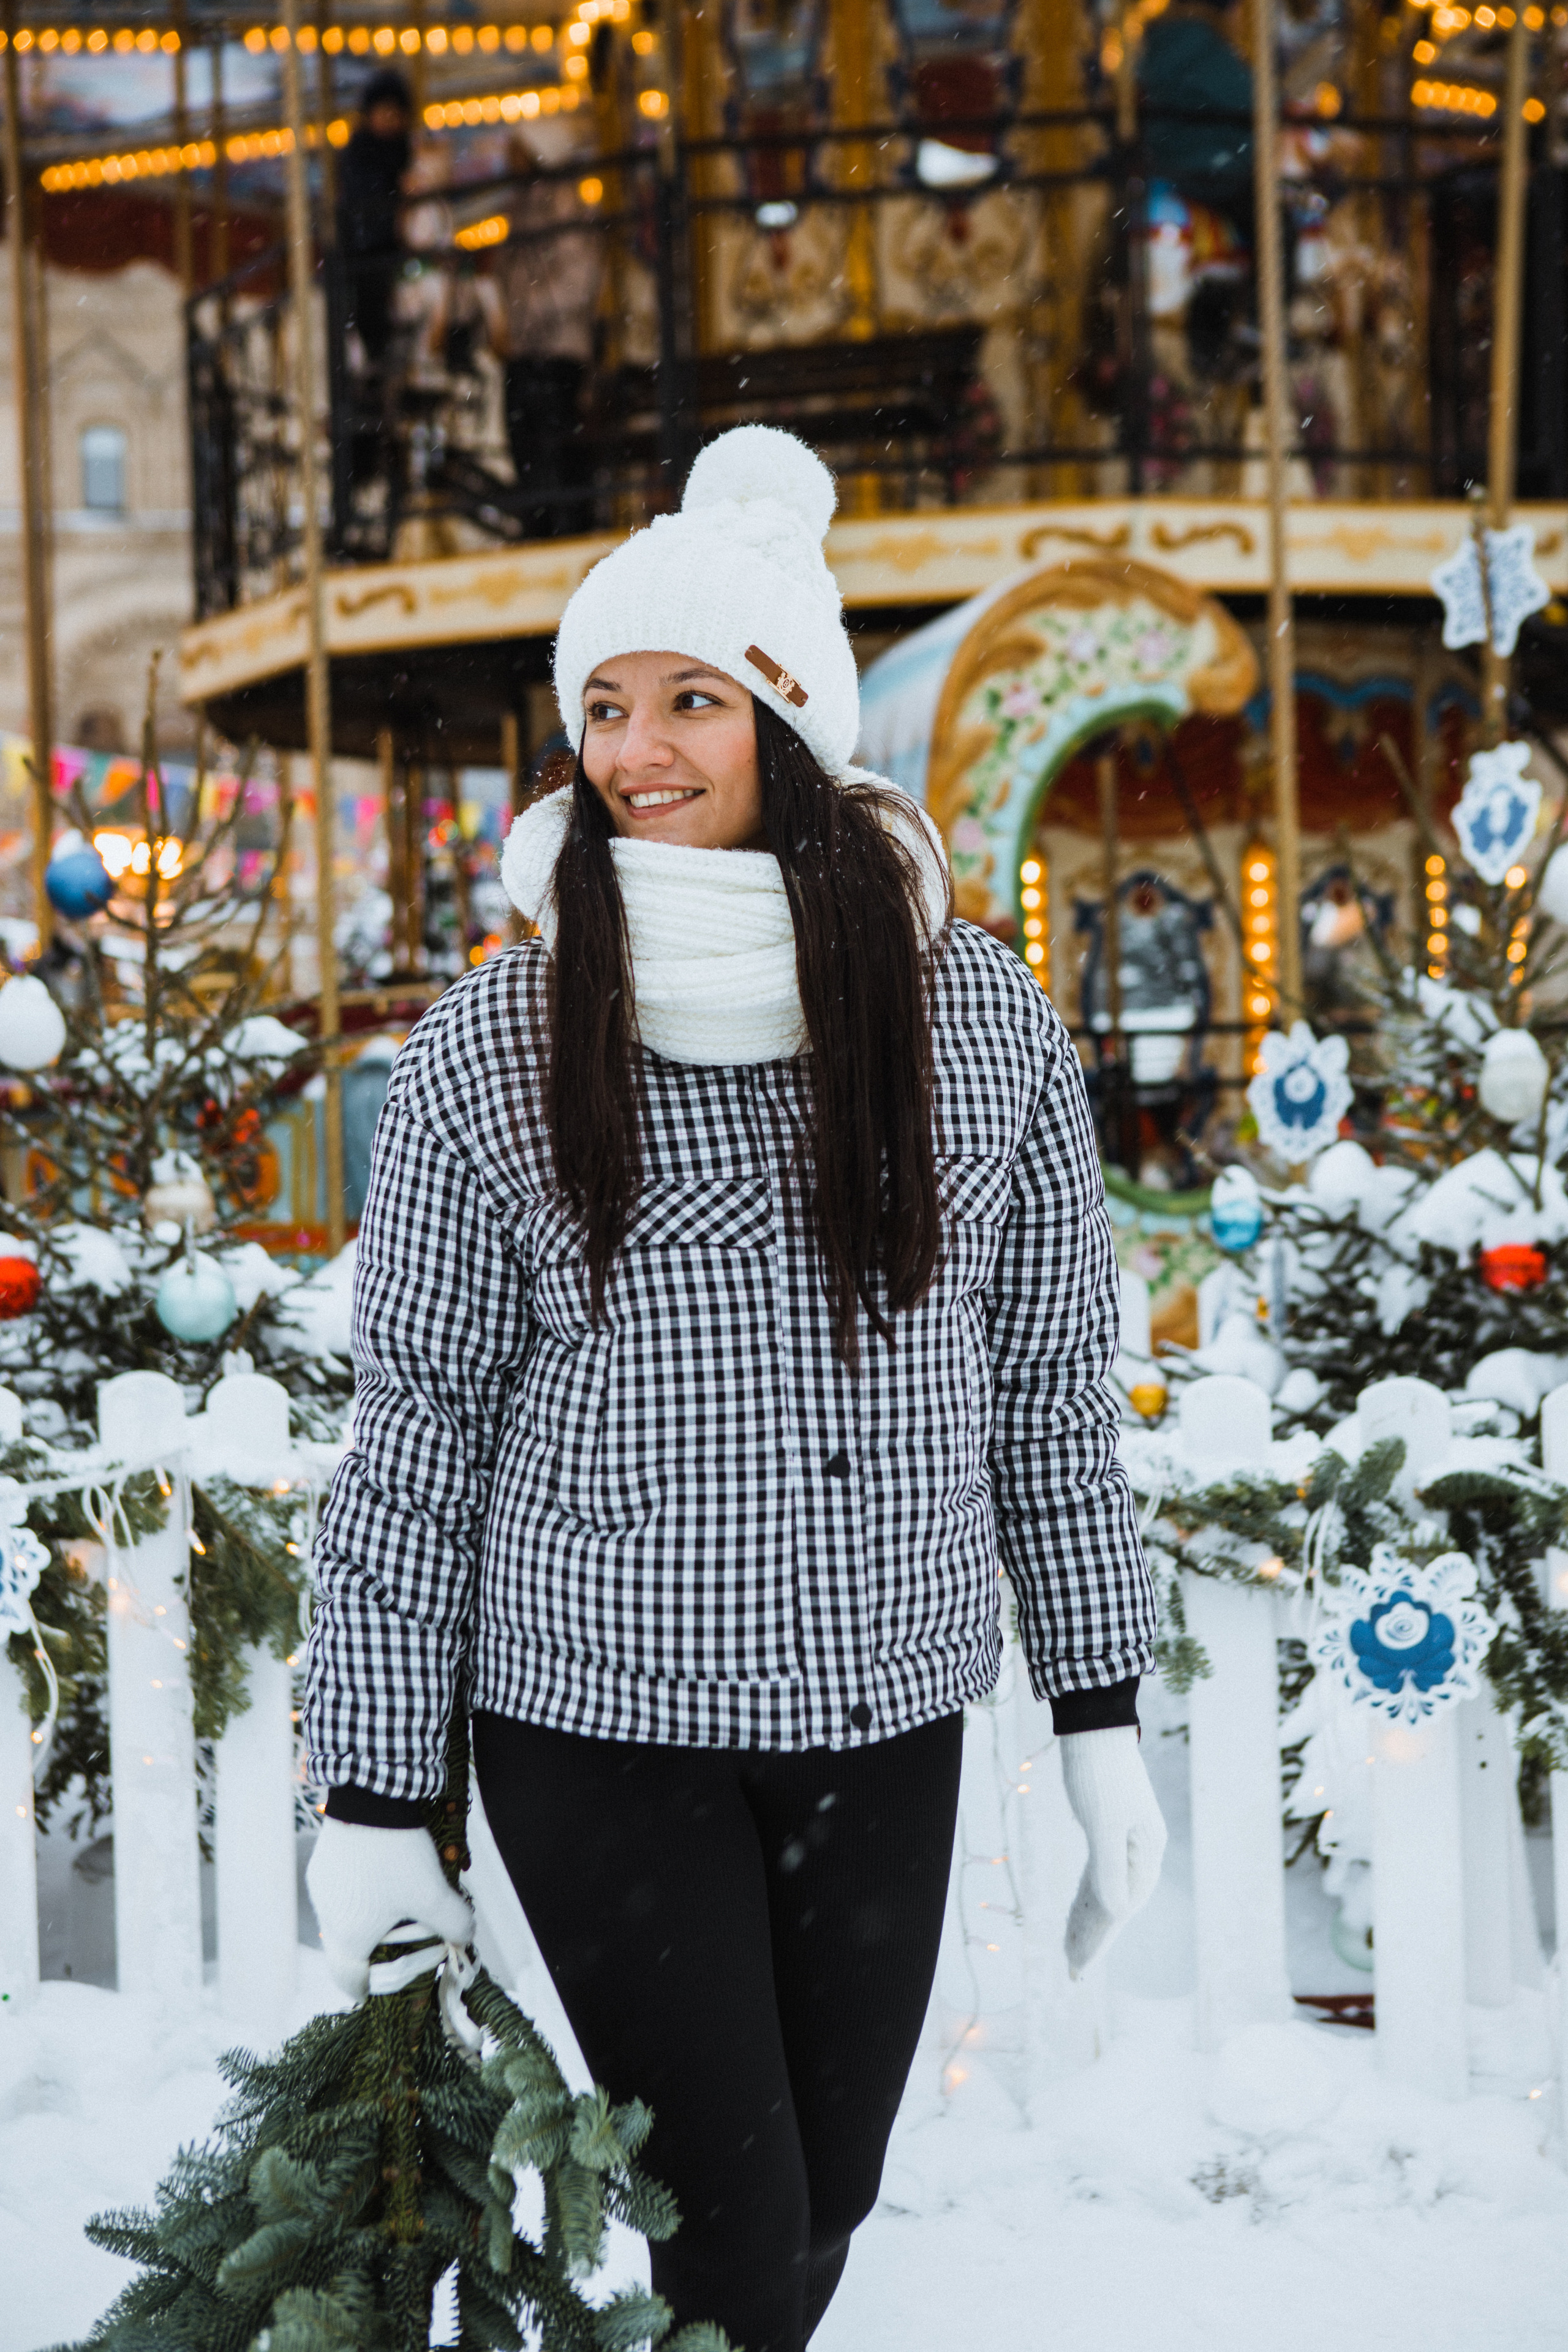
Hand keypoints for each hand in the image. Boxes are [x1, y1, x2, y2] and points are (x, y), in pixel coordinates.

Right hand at [305, 1816, 474, 2000]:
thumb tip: (466, 1937)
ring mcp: (322, 1889)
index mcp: (348, 1938)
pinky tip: (384, 1873)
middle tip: (406, 1938)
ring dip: (370, 1918)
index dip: (369, 1989)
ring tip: (401, 1901)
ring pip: (345, 1917)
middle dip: (378, 1949)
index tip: (384, 1985)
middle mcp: (328, 1918)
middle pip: (350, 1949)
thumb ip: (455, 1924)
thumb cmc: (397, 1856)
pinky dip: (361, 1892)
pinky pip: (342, 1890)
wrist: (368, 1799)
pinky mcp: (323, 1863)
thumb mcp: (434, 1894)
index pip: (349, 1981)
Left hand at [1058, 1725, 1166, 1978]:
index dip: (1100, 1938)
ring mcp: (1127, 1835)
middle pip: (1118, 1901)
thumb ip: (1110, 1869)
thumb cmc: (1099, 1772)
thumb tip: (1118, 1913)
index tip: (1079, 1966)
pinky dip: (1089, 1891)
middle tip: (1073, 1967)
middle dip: (1096, 1935)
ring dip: (1091, 1917)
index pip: (1123, 1906)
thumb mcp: (1102, 1823)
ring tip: (1073, 1946)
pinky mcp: (1111, 1824)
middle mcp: (1141, 1847)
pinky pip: (1101, 1869)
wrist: (1094, 1723)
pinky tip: (1081, 1905)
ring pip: (1109, 1887)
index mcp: (1146, 1850)